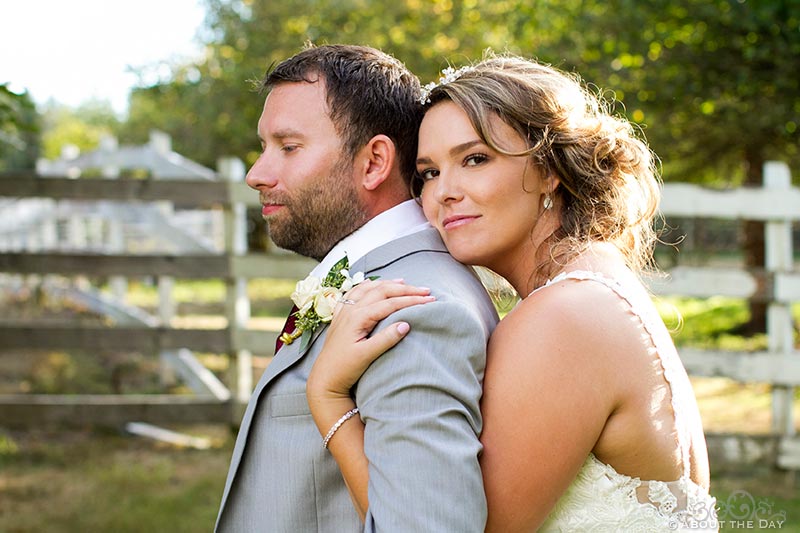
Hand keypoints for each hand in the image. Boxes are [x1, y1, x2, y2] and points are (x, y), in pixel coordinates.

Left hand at [307, 279, 434, 405]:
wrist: (324, 379)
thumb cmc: (344, 369)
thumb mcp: (366, 356)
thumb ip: (386, 339)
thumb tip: (405, 324)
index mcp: (358, 317)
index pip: (390, 303)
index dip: (411, 300)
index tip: (430, 300)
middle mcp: (350, 310)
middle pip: (382, 291)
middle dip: (405, 289)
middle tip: (425, 290)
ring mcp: (344, 311)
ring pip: (368, 288)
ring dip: (387, 284)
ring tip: (404, 282)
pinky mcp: (340, 317)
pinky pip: (354, 293)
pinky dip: (366, 286)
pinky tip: (371, 284)